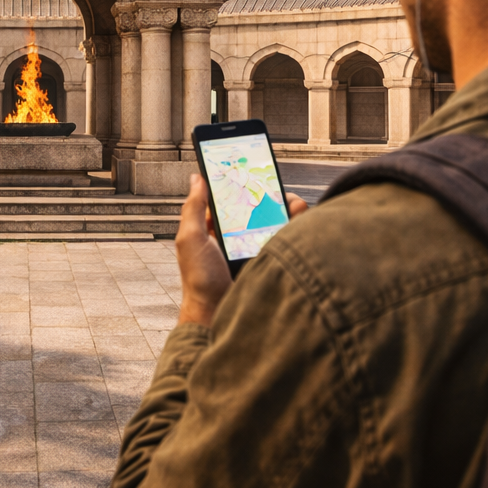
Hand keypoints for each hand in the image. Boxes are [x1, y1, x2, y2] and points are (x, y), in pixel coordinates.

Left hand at [175, 173, 308, 327]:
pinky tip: (297, 223)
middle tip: (279, 191)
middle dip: (272, 195)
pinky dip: (295, 227)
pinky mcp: (271, 260)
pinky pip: (286, 239)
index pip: (232, 198)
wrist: (219, 315)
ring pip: (277, 221)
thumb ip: (193, 208)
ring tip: (293, 207)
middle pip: (259, 206)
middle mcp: (237, 236)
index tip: (254, 172)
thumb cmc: (200, 280)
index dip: (243, 185)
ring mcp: (256, 248)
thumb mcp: (190, 238)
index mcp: (216, 228)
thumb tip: (197, 178)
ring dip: (288, 209)